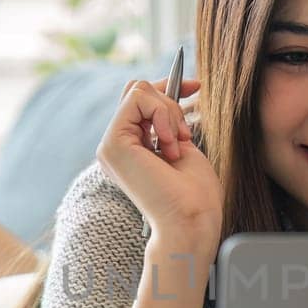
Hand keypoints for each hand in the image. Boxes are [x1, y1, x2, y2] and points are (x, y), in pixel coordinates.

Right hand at [96, 77, 221, 246]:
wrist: (192, 220)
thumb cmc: (195, 193)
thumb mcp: (182, 145)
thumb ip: (168, 121)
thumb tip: (174, 88)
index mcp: (131, 148)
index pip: (139, 100)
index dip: (168, 88)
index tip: (196, 87)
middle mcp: (116, 146)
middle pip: (136, 90)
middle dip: (169, 101)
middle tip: (184, 135)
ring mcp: (111, 145)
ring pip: (138, 91)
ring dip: (169, 112)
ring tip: (177, 145)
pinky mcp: (113, 143)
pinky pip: (138, 99)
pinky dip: (163, 114)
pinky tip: (169, 144)